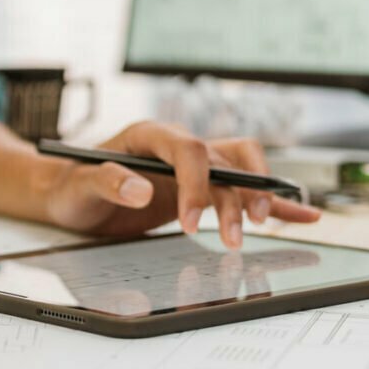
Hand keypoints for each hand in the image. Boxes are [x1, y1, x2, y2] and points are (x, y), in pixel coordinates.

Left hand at [43, 122, 320, 247]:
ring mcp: (190, 167)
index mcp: (148, 136)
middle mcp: (175, 146)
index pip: (187, 150)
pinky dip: (271, 201)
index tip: (190, 223)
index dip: (195, 185)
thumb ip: (106, 182)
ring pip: (240, 170)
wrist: (68, 192)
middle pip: (221, 161)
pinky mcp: (198, 188)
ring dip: (256, 196)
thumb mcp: (78, 184)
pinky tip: (300, 214)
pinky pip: (241, 189)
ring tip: (262, 226)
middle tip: (236, 233)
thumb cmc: (70, 183)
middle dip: (236, 194)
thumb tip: (139, 188)